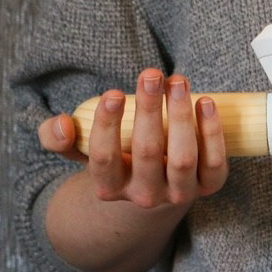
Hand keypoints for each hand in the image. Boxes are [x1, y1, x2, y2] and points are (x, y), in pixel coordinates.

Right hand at [38, 69, 228, 207]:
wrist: (154, 187)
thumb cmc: (116, 158)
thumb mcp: (80, 150)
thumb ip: (58, 137)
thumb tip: (64, 124)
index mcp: (109, 187)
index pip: (104, 158)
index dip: (107, 125)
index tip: (112, 93)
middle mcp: (144, 196)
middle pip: (147, 152)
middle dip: (149, 110)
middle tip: (151, 75)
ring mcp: (178, 194)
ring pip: (182, 158)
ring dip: (182, 116)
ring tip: (177, 82)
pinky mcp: (208, 186)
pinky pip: (214, 163)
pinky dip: (212, 133)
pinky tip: (206, 102)